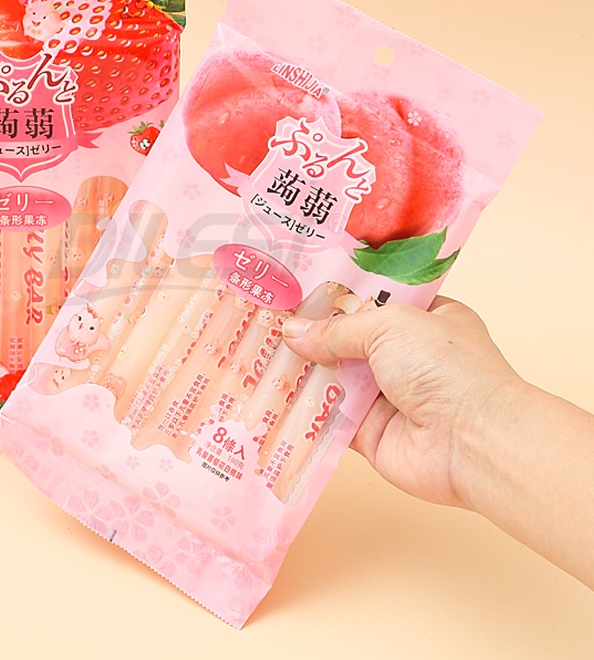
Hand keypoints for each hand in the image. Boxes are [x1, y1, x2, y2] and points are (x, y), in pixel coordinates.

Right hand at [282, 297, 521, 507]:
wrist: (472, 442)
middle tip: (265, 318)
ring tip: (256, 352)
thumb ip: (336, 329)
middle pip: (346, 339)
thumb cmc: (446, 369)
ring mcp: (386, 395)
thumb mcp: (389, 325)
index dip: (335, 293)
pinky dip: (302, 409)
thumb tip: (292, 332)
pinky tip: (269, 394)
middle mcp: (405, 355)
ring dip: (301, 370)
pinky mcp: (368, 432)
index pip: (372, 299)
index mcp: (423, 319)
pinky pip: (327, 417)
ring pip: (332, 378)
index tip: (296, 287)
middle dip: (310, 333)